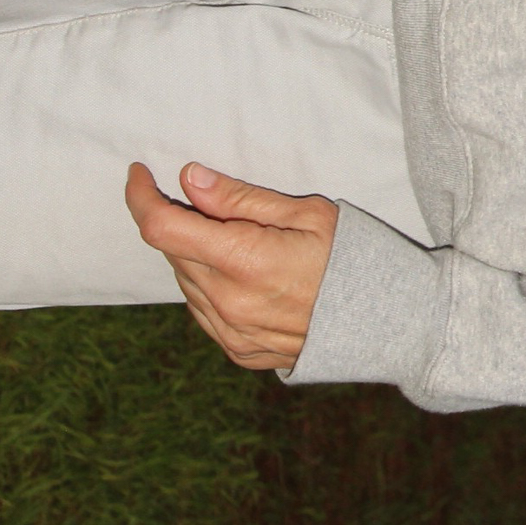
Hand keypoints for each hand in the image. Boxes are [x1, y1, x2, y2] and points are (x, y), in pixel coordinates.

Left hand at [124, 161, 335, 372]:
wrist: (386, 321)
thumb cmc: (353, 256)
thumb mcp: (306, 213)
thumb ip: (241, 199)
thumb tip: (189, 179)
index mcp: (243, 260)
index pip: (162, 228)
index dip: (140, 197)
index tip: (139, 174)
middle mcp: (228, 301)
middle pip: (173, 252)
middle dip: (183, 223)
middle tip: (219, 209)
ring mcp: (231, 331)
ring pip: (186, 282)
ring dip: (197, 256)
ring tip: (242, 244)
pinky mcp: (237, 350)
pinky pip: (202, 310)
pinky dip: (210, 287)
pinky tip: (244, 277)